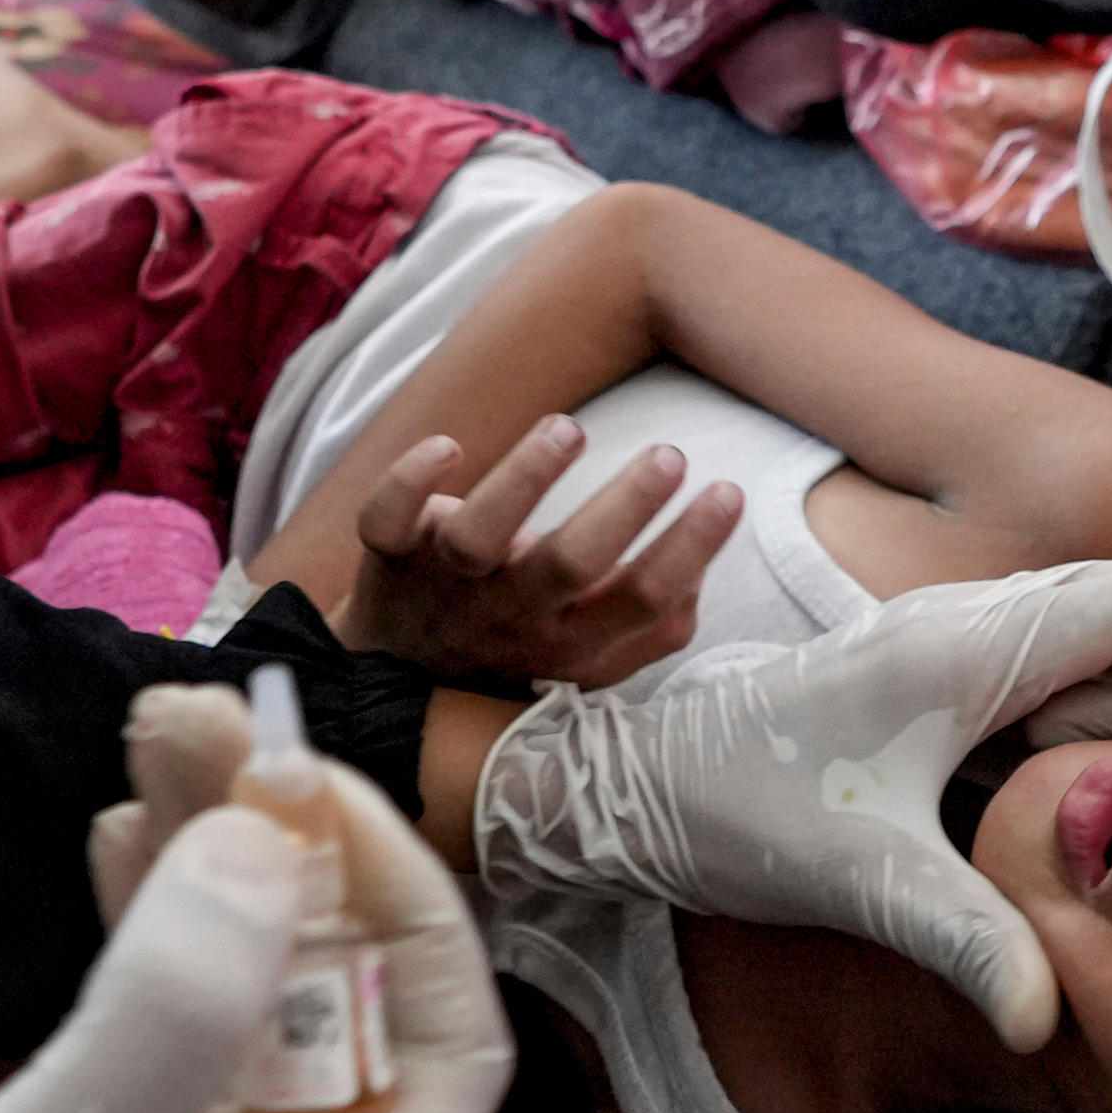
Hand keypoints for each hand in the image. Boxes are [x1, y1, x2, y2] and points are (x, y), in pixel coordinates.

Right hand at [0, 717, 503, 1112]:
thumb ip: (172, 1010)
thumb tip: (269, 839)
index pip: (440, 1052)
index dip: (394, 904)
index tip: (295, 786)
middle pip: (329, 1007)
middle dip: (276, 860)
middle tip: (189, 714)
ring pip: (231, 1002)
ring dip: (199, 874)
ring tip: (140, 739)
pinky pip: (141, 1033)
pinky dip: (133, 935)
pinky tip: (103, 847)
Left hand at [333, 415, 740, 693]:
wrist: (396, 684)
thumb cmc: (517, 648)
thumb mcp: (591, 659)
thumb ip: (652, 626)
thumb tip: (699, 566)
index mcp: (569, 642)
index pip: (641, 602)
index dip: (688, 550)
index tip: (726, 491)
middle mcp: (509, 615)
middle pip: (569, 565)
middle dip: (624, 509)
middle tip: (670, 455)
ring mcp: (445, 585)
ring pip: (478, 537)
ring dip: (524, 478)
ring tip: (570, 428)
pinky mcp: (390, 555)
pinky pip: (385, 520)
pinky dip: (410, 481)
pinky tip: (449, 447)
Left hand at [465, 562, 1111, 1053]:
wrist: (614, 791)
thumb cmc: (728, 808)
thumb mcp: (860, 882)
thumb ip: (966, 941)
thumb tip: (1046, 1024)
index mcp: (958, 642)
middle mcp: (954, 629)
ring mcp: (933, 657)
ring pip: (1074, 671)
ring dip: (1104, 744)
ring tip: (1101, 841)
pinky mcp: (912, 694)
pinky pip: (1024, 700)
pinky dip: (1055, 753)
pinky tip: (1039, 837)